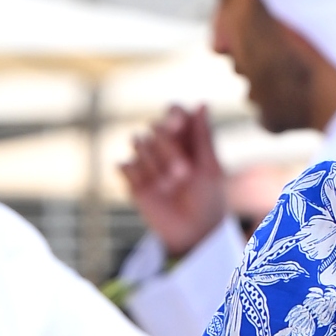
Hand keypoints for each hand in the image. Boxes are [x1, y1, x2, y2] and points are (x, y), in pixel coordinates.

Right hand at [120, 105, 225, 259]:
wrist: (193, 232)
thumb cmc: (209, 197)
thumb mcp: (210, 167)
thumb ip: (203, 136)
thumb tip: (201, 102)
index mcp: (188, 138)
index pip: (174, 113)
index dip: (173, 116)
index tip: (177, 125)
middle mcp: (165, 145)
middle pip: (156, 128)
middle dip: (169, 149)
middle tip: (183, 174)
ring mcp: (147, 160)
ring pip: (139, 143)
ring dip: (155, 163)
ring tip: (170, 184)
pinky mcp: (131, 178)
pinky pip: (125, 164)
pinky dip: (138, 175)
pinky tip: (152, 188)